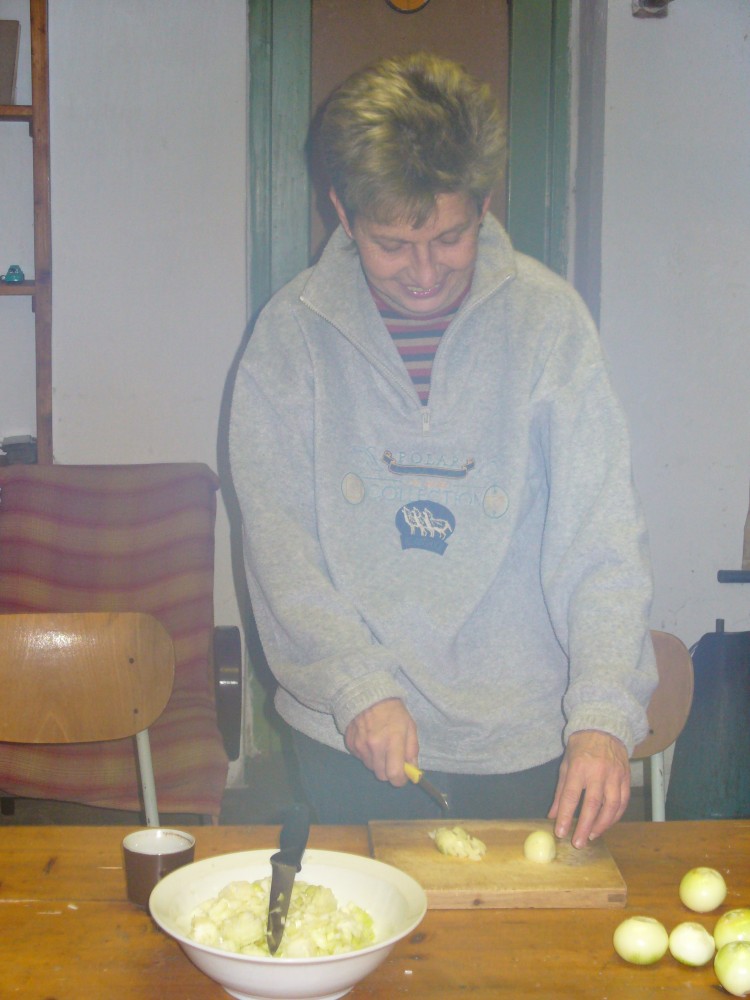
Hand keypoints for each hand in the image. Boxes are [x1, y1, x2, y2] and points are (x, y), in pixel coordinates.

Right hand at [344, 698, 418, 785]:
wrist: (367, 694)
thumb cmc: (393, 711)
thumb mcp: (410, 727)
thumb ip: (412, 750)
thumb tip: (413, 771)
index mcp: (392, 741)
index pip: (395, 775)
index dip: (400, 780)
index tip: (403, 776)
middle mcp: (374, 746)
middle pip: (382, 775)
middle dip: (389, 771)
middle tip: (392, 759)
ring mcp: (360, 746)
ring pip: (371, 767)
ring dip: (377, 762)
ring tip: (380, 745)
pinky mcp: (350, 744)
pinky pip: (360, 758)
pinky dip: (366, 754)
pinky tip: (369, 740)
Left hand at [548, 730, 630, 848]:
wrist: (604, 729)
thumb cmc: (581, 748)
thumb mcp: (566, 765)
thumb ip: (560, 791)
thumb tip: (552, 815)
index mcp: (579, 767)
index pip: (571, 796)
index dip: (565, 815)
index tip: (560, 832)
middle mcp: (598, 772)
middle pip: (592, 805)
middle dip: (584, 826)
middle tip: (578, 843)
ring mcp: (615, 775)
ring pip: (611, 806)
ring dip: (602, 825)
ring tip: (591, 835)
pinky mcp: (626, 778)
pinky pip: (623, 802)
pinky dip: (615, 816)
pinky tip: (607, 824)